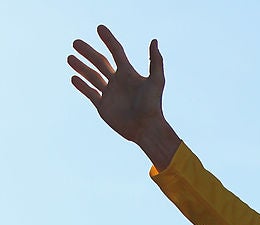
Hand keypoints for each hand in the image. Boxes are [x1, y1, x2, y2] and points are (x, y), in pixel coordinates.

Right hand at [69, 25, 179, 169]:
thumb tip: (154, 40)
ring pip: (92, 77)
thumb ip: (156, 60)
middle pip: (100, 63)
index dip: (109, 40)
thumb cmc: (153, 105)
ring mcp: (110, 94)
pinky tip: (73, 77)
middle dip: (88, 52)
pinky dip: (82, 86)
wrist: (147, 128)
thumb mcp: (157, 80)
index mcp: (129, 74)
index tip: (100, 28)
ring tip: (69, 57)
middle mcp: (118, 82)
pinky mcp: (103, 107)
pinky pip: (90, 93)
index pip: (116, 52)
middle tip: (76, 42)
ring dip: (81, 67)